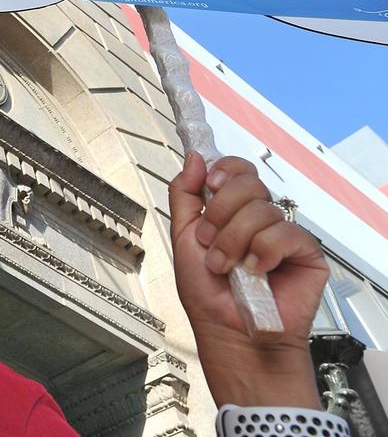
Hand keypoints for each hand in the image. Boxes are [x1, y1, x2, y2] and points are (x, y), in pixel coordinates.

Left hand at [169, 153, 327, 406]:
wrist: (227, 331)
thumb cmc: (207, 294)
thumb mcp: (182, 237)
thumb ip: (185, 194)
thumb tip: (195, 158)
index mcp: (231, 210)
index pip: (237, 170)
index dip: (225, 171)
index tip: (210, 184)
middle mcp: (258, 219)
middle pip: (249, 183)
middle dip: (221, 214)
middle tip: (210, 242)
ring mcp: (282, 234)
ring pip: (262, 209)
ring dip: (234, 241)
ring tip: (228, 267)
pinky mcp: (305, 252)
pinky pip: (286, 232)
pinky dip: (264, 252)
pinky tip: (258, 270)